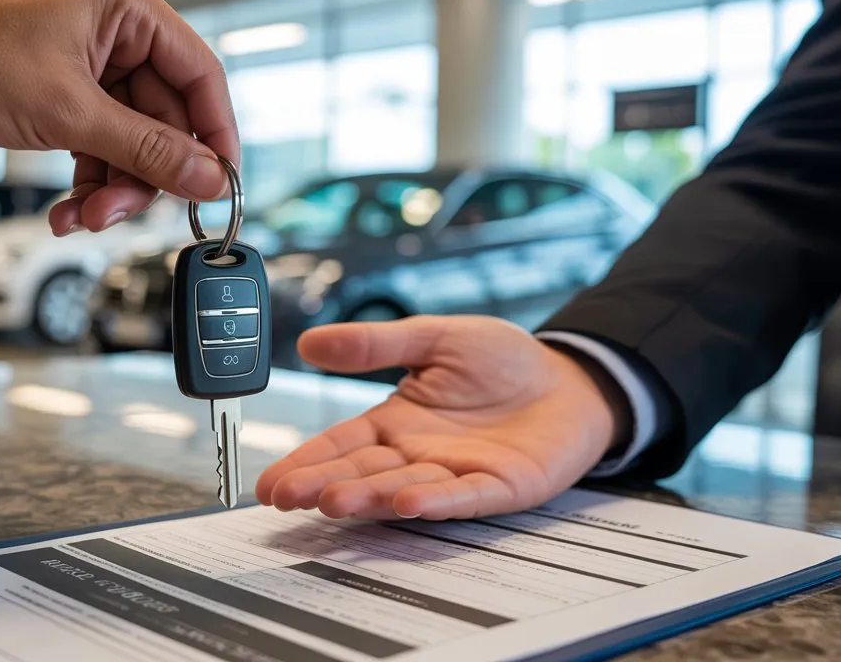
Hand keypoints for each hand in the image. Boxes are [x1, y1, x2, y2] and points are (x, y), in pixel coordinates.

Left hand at [0, 0, 236, 234]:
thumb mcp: (67, 111)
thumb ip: (146, 149)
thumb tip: (206, 178)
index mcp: (128, 8)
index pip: (200, 76)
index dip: (213, 136)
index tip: (216, 186)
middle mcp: (115, 32)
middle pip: (164, 120)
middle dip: (142, 175)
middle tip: (119, 213)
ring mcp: (88, 63)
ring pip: (130, 140)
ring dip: (111, 187)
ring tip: (84, 216)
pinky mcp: (62, 91)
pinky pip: (97, 144)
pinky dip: (87, 181)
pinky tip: (69, 209)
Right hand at [255, 316, 631, 519]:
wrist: (569, 376)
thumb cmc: (504, 361)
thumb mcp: (433, 337)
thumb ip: (375, 345)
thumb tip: (311, 341)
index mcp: (396, 422)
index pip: (340, 446)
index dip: (305, 462)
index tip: (272, 482)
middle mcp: (418, 455)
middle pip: (361, 473)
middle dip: (322, 486)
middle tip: (287, 498)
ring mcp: (456, 473)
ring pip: (402, 488)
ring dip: (368, 498)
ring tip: (334, 502)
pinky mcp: (499, 485)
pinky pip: (463, 495)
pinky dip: (435, 500)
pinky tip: (406, 502)